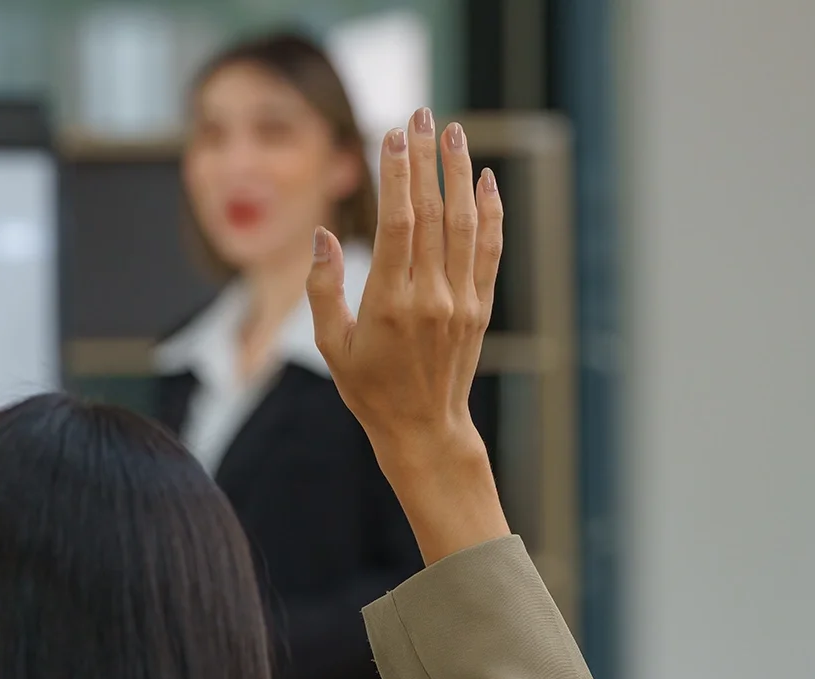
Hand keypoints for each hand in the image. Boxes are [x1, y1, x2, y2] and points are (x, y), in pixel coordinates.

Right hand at [307, 110, 508, 563]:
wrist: (424, 429)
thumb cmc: (370, 390)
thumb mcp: (332, 346)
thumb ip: (323, 289)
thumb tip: (324, 234)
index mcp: (390, 304)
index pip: (398, 223)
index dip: (396, 174)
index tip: (393, 134)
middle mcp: (431, 298)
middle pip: (432, 213)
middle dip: (426, 159)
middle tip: (421, 113)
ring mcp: (460, 302)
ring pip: (464, 225)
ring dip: (459, 174)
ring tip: (453, 133)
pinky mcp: (479, 309)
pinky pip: (488, 252)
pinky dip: (490, 214)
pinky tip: (486, 181)